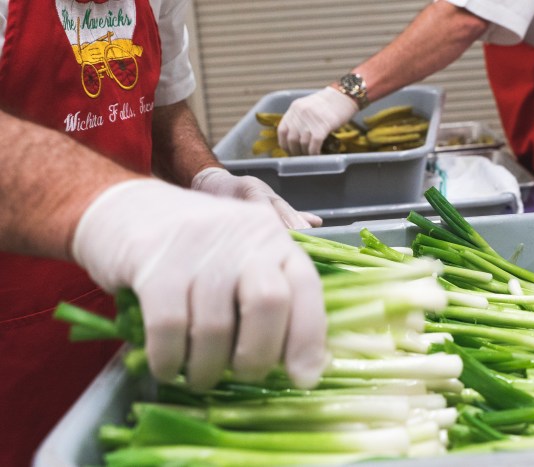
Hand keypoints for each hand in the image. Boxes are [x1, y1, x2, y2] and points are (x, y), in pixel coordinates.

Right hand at [72, 179, 326, 389]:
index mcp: (271, 237)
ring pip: (215, 326)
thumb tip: (302, 360)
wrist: (123, 208)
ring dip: (208, 368)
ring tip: (200, 376)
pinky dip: (170, 360)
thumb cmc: (191, 248)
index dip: (307, 338)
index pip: (305, 287)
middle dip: (258, 356)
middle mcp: (242, 235)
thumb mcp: (238, 257)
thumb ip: (268, 296)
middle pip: (268, 304)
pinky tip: (168, 367)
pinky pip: (169, 328)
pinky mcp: (154, 262)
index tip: (301, 378)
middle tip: (242, 374)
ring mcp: (197, 246)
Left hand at [277, 86, 358, 155]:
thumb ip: (300, 119)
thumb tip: (296, 139)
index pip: (282, 131)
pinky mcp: (322, 127)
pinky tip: (317, 155)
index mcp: (294, 108)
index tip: (290, 151)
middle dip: (295, 152)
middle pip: (291, 140)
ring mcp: (310, 121)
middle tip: (301, 157)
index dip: (284, 144)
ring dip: (306, 154)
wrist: (344, 96)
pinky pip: (314, 146)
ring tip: (310, 156)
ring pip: (303, 144)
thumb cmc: (329, 104)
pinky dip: (314, 153)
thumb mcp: (309, 107)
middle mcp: (300, 114)